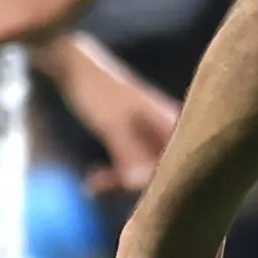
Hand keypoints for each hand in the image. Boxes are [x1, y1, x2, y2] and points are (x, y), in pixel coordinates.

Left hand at [59, 50, 180, 192]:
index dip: (163, 185)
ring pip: (146, 170)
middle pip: (166, 171)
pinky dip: (114, 175)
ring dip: (120, 182)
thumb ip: (128, 153)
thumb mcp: (112, 124)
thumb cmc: (98, 91)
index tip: (132, 191)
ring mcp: (153, 135)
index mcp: (174, 122)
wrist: (74, 67)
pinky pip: (133, 164)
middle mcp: (171, 130)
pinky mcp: (136, 138)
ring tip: (91, 186)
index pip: (183, 165)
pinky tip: (92, 183)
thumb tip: (140, 186)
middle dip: (136, 186)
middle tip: (103, 188)